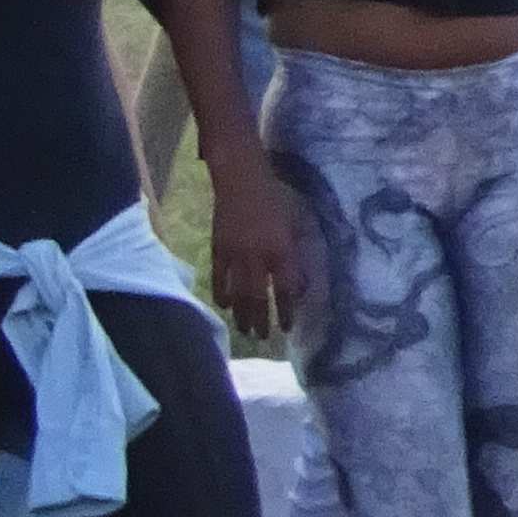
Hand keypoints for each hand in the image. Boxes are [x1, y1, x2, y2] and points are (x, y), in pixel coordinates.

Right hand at [207, 170, 308, 339]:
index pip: (284, 289)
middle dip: (261, 319)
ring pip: (237, 291)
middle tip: (262, 336)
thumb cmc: (273, 199)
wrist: (241, 180)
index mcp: (281, 250)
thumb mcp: (294, 224)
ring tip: (244, 329)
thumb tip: (299, 282)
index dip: (285, 310)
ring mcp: (235, 254)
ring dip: (241, 313)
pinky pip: (219, 277)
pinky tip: (223, 305)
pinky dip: (221, 293)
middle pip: (258, 297)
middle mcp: (258, 256)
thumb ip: (295, 253)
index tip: (286, 327)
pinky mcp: (218, 249)